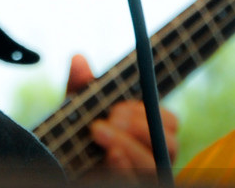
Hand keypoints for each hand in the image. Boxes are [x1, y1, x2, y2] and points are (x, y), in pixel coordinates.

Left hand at [66, 53, 179, 172]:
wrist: (63, 167)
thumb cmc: (77, 141)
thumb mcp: (79, 113)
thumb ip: (82, 89)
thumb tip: (78, 59)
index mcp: (150, 137)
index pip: (171, 124)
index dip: (151, 112)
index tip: (120, 106)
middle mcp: (152, 160)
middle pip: (169, 145)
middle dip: (142, 127)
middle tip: (112, 117)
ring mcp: (142, 177)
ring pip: (153, 167)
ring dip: (129, 147)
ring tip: (100, 131)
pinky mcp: (130, 186)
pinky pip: (135, 183)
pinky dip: (124, 170)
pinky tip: (111, 157)